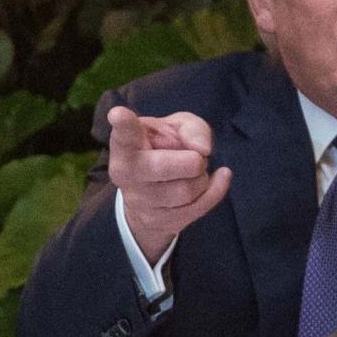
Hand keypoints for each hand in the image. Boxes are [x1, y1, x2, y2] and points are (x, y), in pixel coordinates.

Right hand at [108, 108, 231, 264]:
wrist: (148, 197)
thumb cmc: (162, 151)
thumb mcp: (175, 128)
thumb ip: (191, 127)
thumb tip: (202, 149)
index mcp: (126, 143)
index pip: (124, 133)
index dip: (123, 123)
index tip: (118, 115)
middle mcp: (126, 172)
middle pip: (164, 166)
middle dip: (192, 160)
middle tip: (194, 157)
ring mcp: (139, 201)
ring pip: (186, 190)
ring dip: (201, 177)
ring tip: (194, 172)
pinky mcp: (156, 222)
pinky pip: (198, 207)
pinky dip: (215, 191)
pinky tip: (217, 179)